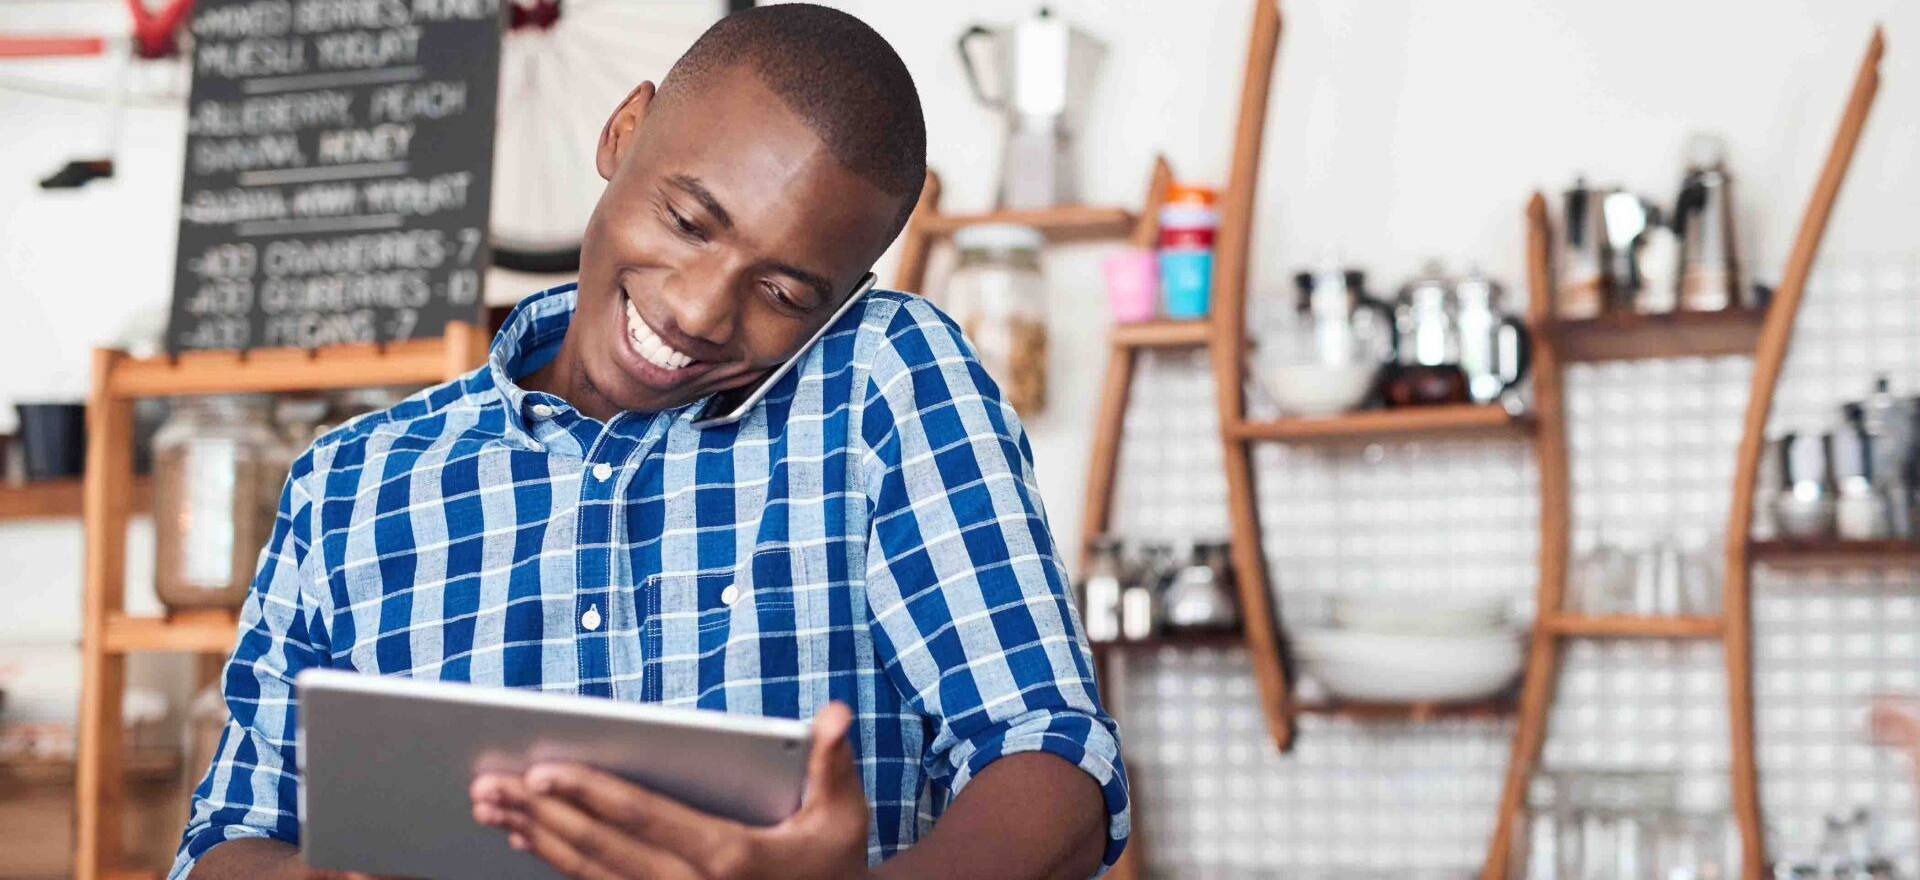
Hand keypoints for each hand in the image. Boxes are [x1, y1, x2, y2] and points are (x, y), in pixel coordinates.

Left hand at [470, 702, 870, 879]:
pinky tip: (527, 839)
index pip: (646, 819)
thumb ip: (834, 764)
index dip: (591, 794)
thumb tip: (835, 712)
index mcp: (730, 860)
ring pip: (589, 874)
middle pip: (600, 848)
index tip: (543, 771)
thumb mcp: (843, 821)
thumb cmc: (832, 870)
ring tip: (493, 808)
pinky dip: (557, 864)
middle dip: (540, 813)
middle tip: (491, 784)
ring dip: (536, 839)